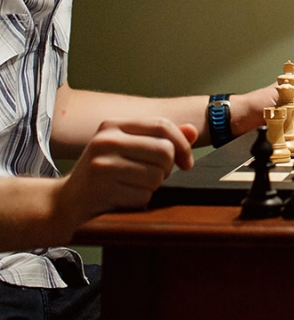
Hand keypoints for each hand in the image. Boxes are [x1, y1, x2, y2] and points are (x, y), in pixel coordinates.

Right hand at [57, 118, 196, 230]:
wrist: (65, 202)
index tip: (188, 162)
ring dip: (154, 186)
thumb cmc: (102, 172)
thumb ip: (160, 138)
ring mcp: (102, 165)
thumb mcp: (127, 147)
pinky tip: (125, 197)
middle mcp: (106, 141)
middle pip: (164, 151)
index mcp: (114, 126)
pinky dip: (141, 200)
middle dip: (167, 169)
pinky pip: (143, 196)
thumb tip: (193, 131)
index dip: (183, 144)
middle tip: (156, 176)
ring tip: (135, 185)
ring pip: (156, 176)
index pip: (162, 126)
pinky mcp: (101, 190)